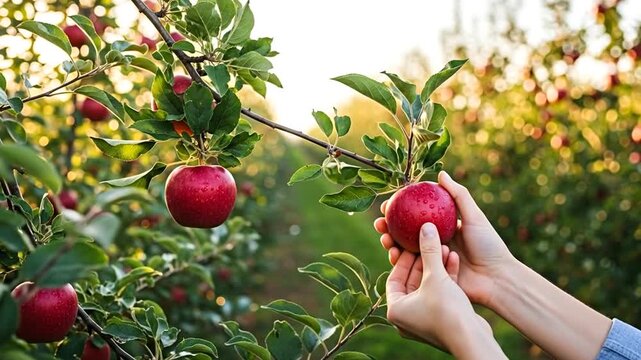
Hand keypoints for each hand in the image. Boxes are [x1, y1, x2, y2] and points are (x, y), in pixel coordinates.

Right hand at [376, 171, 514, 306]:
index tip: (387, 205)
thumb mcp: (474, 216)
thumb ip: (458, 195)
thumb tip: (440, 174)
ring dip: (390, 243)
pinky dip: (400, 262)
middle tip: (379, 224)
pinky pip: (411, 268)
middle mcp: (434, 243)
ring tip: (385, 239)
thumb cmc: (489, 245)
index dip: (399, 210)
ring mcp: (431, 260)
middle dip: (388, 228)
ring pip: (404, 250)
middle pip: (405, 233)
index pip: (415, 215)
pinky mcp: (430, 277)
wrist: (496, 279)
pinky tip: (393, 255)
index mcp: (442, 228)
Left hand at [386, 223, 503, 357]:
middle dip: (423, 260)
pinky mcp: (442, 319)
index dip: (402, 258)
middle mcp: (407, 317)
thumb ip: (428, 250)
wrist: (472, 339)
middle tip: (428, 242)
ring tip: (444, 247)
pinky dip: (446, 278)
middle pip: (411, 281)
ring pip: (428, 286)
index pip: (393, 278)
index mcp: (396, 310)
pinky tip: (454, 258)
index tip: (411, 244)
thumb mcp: (434, 275)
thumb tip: (425, 226)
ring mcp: (425, 319)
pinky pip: (440, 294)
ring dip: (436, 266)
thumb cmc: (447, 310)